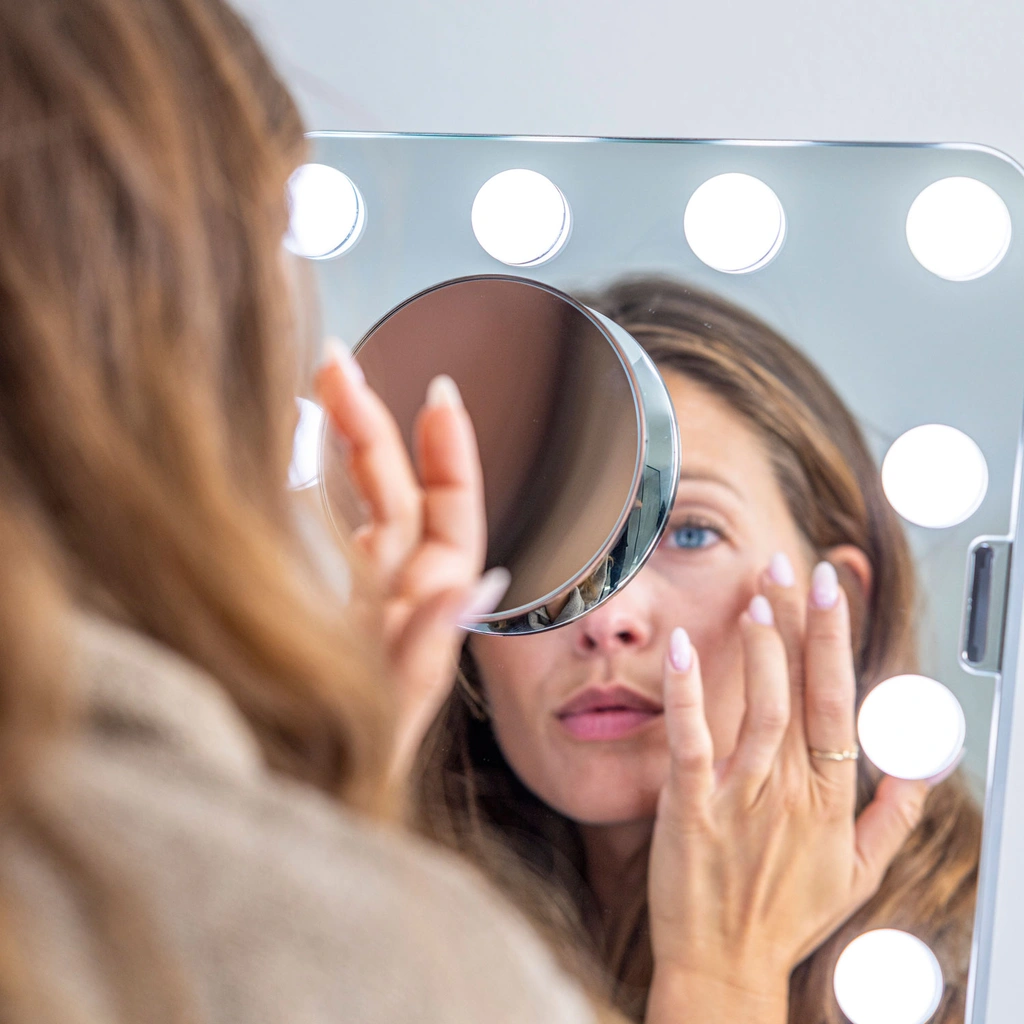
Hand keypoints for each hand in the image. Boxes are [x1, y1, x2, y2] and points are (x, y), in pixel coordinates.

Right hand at [315, 341, 508, 782]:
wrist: (289, 817)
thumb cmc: (347, 780)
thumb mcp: (391, 717)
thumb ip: (426, 648)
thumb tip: (476, 574)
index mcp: (426, 614)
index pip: (450, 518)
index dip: (449, 454)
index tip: (439, 392)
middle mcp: (394, 601)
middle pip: (396, 499)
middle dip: (373, 428)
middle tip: (335, 360)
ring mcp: (352, 604)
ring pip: (357, 511)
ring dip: (344, 449)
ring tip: (319, 385)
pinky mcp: (311, 613)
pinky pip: (324, 541)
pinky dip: (315, 494)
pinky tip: (299, 455)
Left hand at [645, 558, 927, 1023]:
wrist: (724, 967)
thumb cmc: (786, 916)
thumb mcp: (859, 874)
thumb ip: (893, 816)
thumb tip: (922, 767)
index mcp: (830, 799)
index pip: (839, 701)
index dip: (838, 640)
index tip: (835, 589)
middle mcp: (791, 791)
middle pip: (804, 691)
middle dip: (803, 623)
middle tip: (798, 564)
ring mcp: (741, 797)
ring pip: (759, 707)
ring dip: (760, 647)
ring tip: (758, 592)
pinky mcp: (691, 806)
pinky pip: (692, 739)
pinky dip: (688, 691)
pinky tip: (681, 647)